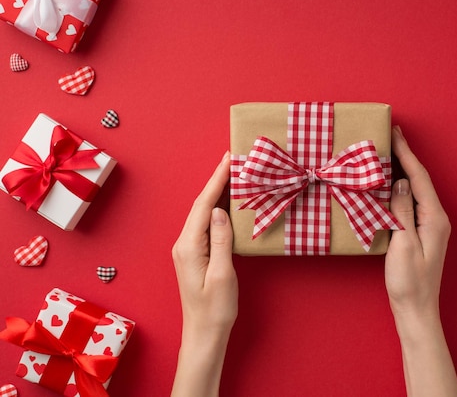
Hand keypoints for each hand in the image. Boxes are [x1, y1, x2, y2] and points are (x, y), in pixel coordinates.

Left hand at [171, 151, 237, 396]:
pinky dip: (217, 208)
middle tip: (234, 159)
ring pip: (203, 213)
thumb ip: (220, 241)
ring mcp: (188, 249)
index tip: (229, 159)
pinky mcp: (196, 254)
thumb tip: (220, 210)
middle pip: (201, 204)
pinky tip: (228, 203)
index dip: (216, 180)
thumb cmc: (215, 310)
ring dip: (217, 193)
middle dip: (217, 180)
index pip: (204, 205)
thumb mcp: (222, 275)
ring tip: (234, 174)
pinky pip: (206, 224)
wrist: (204, 334)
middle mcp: (184, 244)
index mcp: (189, 247)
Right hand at [385, 126, 450, 319]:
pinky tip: (389, 185)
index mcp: (434, 218)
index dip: (407, 153)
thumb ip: (403, 211)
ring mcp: (430, 226)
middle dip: (405, 157)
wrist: (416, 310)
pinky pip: (411, 203)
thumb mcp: (403, 244)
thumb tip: (401, 182)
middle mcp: (436, 218)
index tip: (395, 133)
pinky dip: (400, 189)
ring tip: (387, 153)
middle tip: (390, 135)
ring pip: (415, 190)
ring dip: (402, 171)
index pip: (419, 178)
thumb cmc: (409, 282)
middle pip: (420, 180)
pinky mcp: (421, 233)